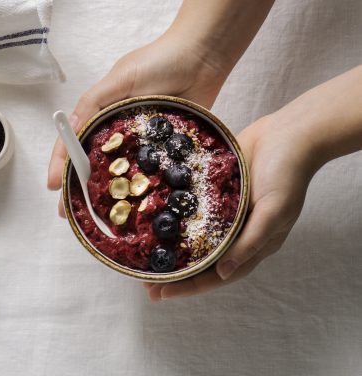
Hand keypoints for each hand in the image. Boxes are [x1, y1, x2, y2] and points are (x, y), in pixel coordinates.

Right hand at [47, 34, 230, 215]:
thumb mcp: (120, 78)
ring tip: (97, 218)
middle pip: (93, 163)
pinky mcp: (165, 150)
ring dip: (108, 194)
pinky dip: (142, 188)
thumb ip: (94, 102)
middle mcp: (117, 131)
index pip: (74, 142)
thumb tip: (70, 128)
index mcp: (101, 114)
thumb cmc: (157, 62)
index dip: (61, 164)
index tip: (54, 186)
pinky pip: (151, 172)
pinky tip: (135, 206)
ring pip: (120, 173)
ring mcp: (141, 143)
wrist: (201, 58)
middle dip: (78, 188)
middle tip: (70, 213)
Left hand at [145, 115, 322, 300]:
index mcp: (253, 244)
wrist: (288, 133)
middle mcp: (235, 233)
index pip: (217, 275)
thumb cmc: (287, 174)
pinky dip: (173, 218)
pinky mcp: (213, 192)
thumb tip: (224, 273)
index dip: (190, 286)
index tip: (161, 294)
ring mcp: (224, 213)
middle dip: (174, 274)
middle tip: (145, 283)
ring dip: (170, 249)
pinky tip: (152, 220)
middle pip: (200, 261)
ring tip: (143, 258)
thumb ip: (250, 242)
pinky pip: (190, 211)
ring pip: (192, 238)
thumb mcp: (274, 211)